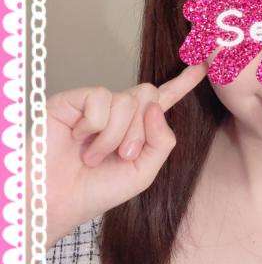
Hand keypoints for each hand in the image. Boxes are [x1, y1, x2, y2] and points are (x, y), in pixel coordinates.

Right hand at [42, 63, 207, 242]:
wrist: (57, 199)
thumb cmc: (95, 190)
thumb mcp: (143, 173)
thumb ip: (161, 142)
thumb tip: (155, 108)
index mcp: (138, 128)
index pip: (164, 99)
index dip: (183, 81)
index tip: (203, 64)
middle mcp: (118, 112)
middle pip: (148, 95)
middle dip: (139, 131)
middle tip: (121, 156)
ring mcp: (94, 105)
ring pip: (126, 101)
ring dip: (114, 136)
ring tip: (93, 156)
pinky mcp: (72, 100)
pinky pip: (100, 99)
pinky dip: (93, 126)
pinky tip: (76, 139)